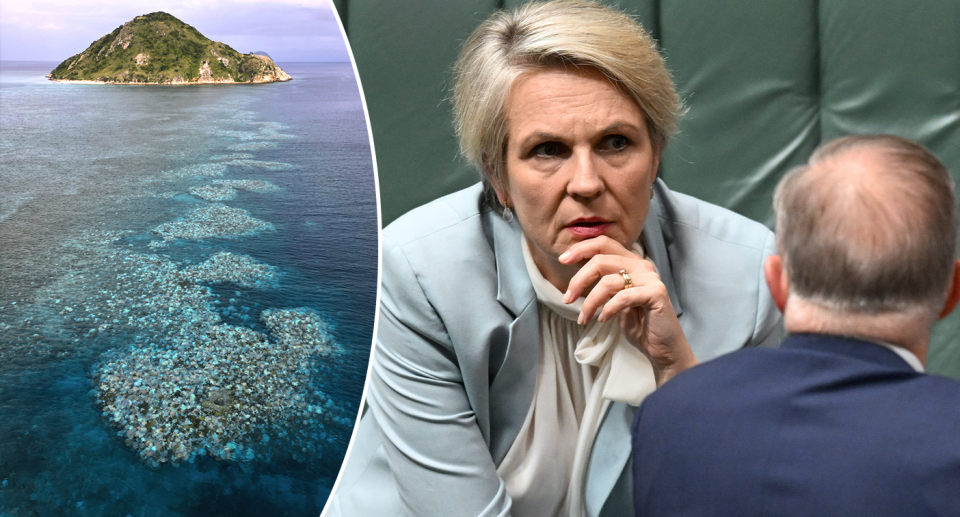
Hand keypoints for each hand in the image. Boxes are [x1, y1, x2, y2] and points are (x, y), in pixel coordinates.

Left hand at [560, 236, 697, 384]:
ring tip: (584, 317)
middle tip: (567, 298)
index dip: (581, 248)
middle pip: (601, 260)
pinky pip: (623, 297)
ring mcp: (651, 278)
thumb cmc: (638, 323)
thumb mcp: (615, 299)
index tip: (563, 260)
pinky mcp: (656, 293)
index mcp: (631, 262)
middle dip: (579, 279)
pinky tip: (603, 319)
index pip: (604, 243)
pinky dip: (608, 309)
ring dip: (590, 302)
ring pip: (608, 281)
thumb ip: (603, 282)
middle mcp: (642, 265)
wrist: (662, 347)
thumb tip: (576, 275)